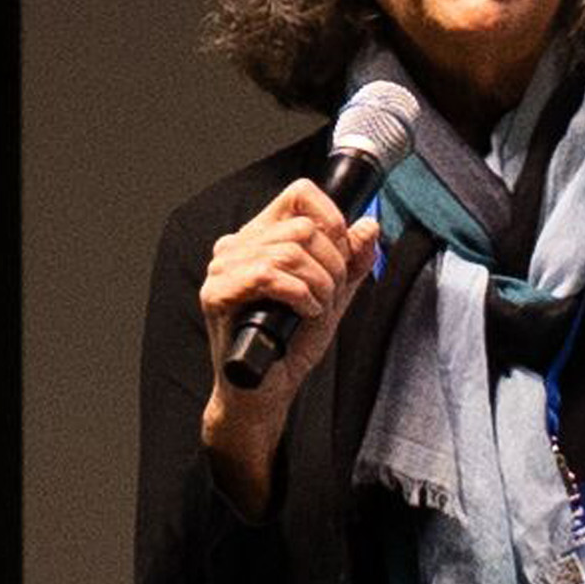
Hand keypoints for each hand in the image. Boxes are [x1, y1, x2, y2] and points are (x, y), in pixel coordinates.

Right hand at [193, 179, 384, 498]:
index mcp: (260, 238)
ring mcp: (222, 269)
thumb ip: (352, 262)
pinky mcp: (216, 294)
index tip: (344, 253)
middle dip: (333, 265)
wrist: (267, 389)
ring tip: (316, 308)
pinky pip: (268, 275)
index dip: (332, 218)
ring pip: (289, 251)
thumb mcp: (334, 296)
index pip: (299, 195)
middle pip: (302, 227)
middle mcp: (235, 246)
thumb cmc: (292, 343)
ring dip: (319, 284)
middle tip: (330, 294)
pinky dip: (300, 295)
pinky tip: (304, 313)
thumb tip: (368, 225)